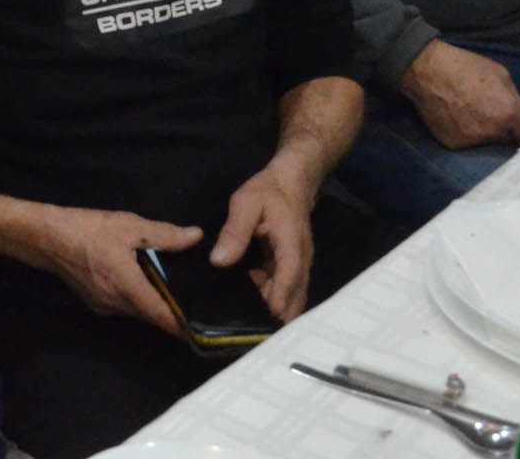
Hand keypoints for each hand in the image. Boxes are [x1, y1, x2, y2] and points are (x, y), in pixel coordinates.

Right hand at [37, 207, 202, 336]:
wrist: (44, 238)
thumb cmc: (88, 231)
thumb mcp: (129, 226)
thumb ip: (165, 234)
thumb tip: (196, 236)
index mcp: (130, 289)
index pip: (163, 318)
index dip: (183, 326)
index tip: (202, 330)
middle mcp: (117, 304)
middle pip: (150, 315)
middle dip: (168, 310)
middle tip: (189, 298)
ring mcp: (103, 306)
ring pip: (135, 310)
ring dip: (149, 302)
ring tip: (165, 285)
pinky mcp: (92, 302)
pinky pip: (120, 305)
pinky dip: (132, 297)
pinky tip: (135, 278)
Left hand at [211, 163, 318, 321]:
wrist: (289, 183)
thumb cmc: (267, 192)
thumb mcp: (245, 204)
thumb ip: (234, 232)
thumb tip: (220, 260)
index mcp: (291, 245)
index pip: (289, 277)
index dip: (279, 299)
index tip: (268, 320)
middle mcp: (300, 260)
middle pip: (295, 296)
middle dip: (279, 317)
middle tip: (254, 336)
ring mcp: (298, 265)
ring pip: (291, 296)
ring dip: (275, 310)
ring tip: (248, 328)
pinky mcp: (291, 267)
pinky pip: (284, 289)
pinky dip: (272, 300)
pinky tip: (249, 304)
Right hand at [401, 39, 519, 150]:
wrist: (426, 70)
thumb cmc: (466, 67)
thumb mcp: (500, 75)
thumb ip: (518, 101)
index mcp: (510, 114)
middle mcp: (494, 132)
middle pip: (508, 141)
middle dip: (505, 131)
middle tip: (490, 114)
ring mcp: (473, 140)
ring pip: (487, 142)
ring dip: (484, 132)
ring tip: (470, 113)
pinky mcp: (454, 144)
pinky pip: (467, 143)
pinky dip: (465, 134)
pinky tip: (456, 118)